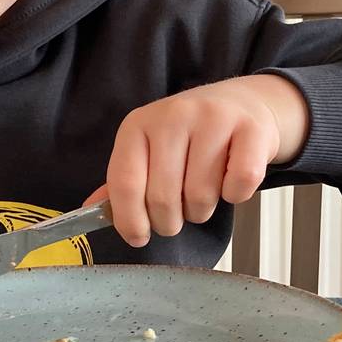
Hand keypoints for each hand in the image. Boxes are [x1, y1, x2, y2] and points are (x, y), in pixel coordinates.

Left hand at [85, 75, 307, 246]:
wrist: (242, 104)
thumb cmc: (189, 136)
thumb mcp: (149, 150)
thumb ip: (125, 180)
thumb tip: (90, 210)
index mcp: (138, 125)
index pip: (126, 182)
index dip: (130, 219)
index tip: (138, 237)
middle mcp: (173, 116)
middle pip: (163, 197)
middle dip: (169, 222)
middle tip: (177, 216)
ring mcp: (213, 120)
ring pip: (201, 196)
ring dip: (202, 211)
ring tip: (203, 195)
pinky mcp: (251, 130)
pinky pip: (239, 185)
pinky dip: (235, 196)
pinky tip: (230, 183)